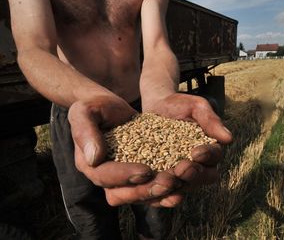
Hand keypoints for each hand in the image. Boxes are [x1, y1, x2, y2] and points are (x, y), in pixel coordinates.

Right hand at [68, 95, 182, 206]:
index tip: (146, 170)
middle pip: (123, 193)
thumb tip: (94, 159)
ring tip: (178, 184)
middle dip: (146, 190)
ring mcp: (121, 178)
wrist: (110, 107)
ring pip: (138, 195)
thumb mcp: (85, 112)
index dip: (124, 176)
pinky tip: (181, 186)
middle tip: (168, 182)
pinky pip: (149, 188)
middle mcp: (104, 177)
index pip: (104, 176)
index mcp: (88, 164)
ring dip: (159, 193)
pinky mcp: (137, 174)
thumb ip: (85, 132)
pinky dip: (165, 191)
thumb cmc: (96, 106)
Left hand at [143, 93, 232, 187]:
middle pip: (203, 176)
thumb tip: (229, 138)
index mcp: (210, 149)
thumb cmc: (180, 104)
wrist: (156, 106)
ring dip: (176, 183)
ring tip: (165, 178)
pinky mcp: (162, 174)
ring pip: (183, 184)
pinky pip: (164, 184)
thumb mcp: (196, 107)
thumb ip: (211, 120)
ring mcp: (180, 171)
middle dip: (194, 174)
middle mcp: (199, 164)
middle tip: (181, 169)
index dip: (207, 156)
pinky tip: (150, 183)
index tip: (196, 152)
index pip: (215, 157)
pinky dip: (159, 186)